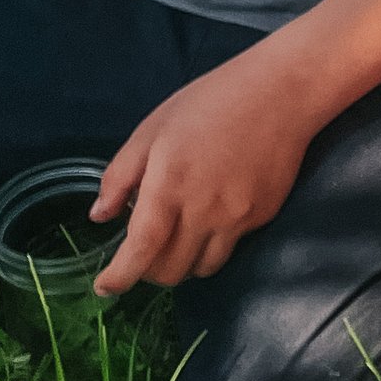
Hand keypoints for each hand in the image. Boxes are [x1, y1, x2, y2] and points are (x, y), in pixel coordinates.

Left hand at [91, 55, 319, 292]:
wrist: (280, 93)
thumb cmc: (209, 102)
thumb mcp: (152, 129)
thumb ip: (120, 175)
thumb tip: (100, 216)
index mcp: (168, 187)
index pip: (140, 251)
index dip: (119, 277)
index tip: (105, 287)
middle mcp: (203, 212)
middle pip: (170, 271)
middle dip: (148, 271)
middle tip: (142, 252)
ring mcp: (236, 219)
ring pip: (201, 269)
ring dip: (181, 264)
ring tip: (176, 239)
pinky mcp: (260, 218)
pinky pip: (229, 248)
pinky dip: (210, 244)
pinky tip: (210, 216)